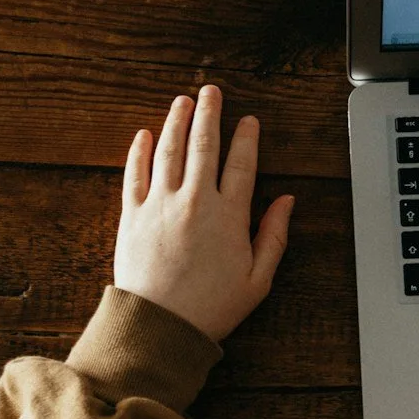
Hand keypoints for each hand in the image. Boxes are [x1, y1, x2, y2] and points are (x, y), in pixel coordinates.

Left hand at [113, 85, 293, 342]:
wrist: (160, 326)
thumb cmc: (211, 308)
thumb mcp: (258, 279)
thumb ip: (274, 236)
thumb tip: (287, 201)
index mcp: (229, 215)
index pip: (242, 163)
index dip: (247, 138)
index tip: (249, 121)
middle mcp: (194, 201)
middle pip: (204, 145)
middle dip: (209, 114)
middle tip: (212, 91)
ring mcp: (160, 204)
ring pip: (169, 150)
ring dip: (176, 121)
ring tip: (182, 101)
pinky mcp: (131, 215)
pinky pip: (135, 173)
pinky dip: (140, 151)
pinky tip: (145, 134)